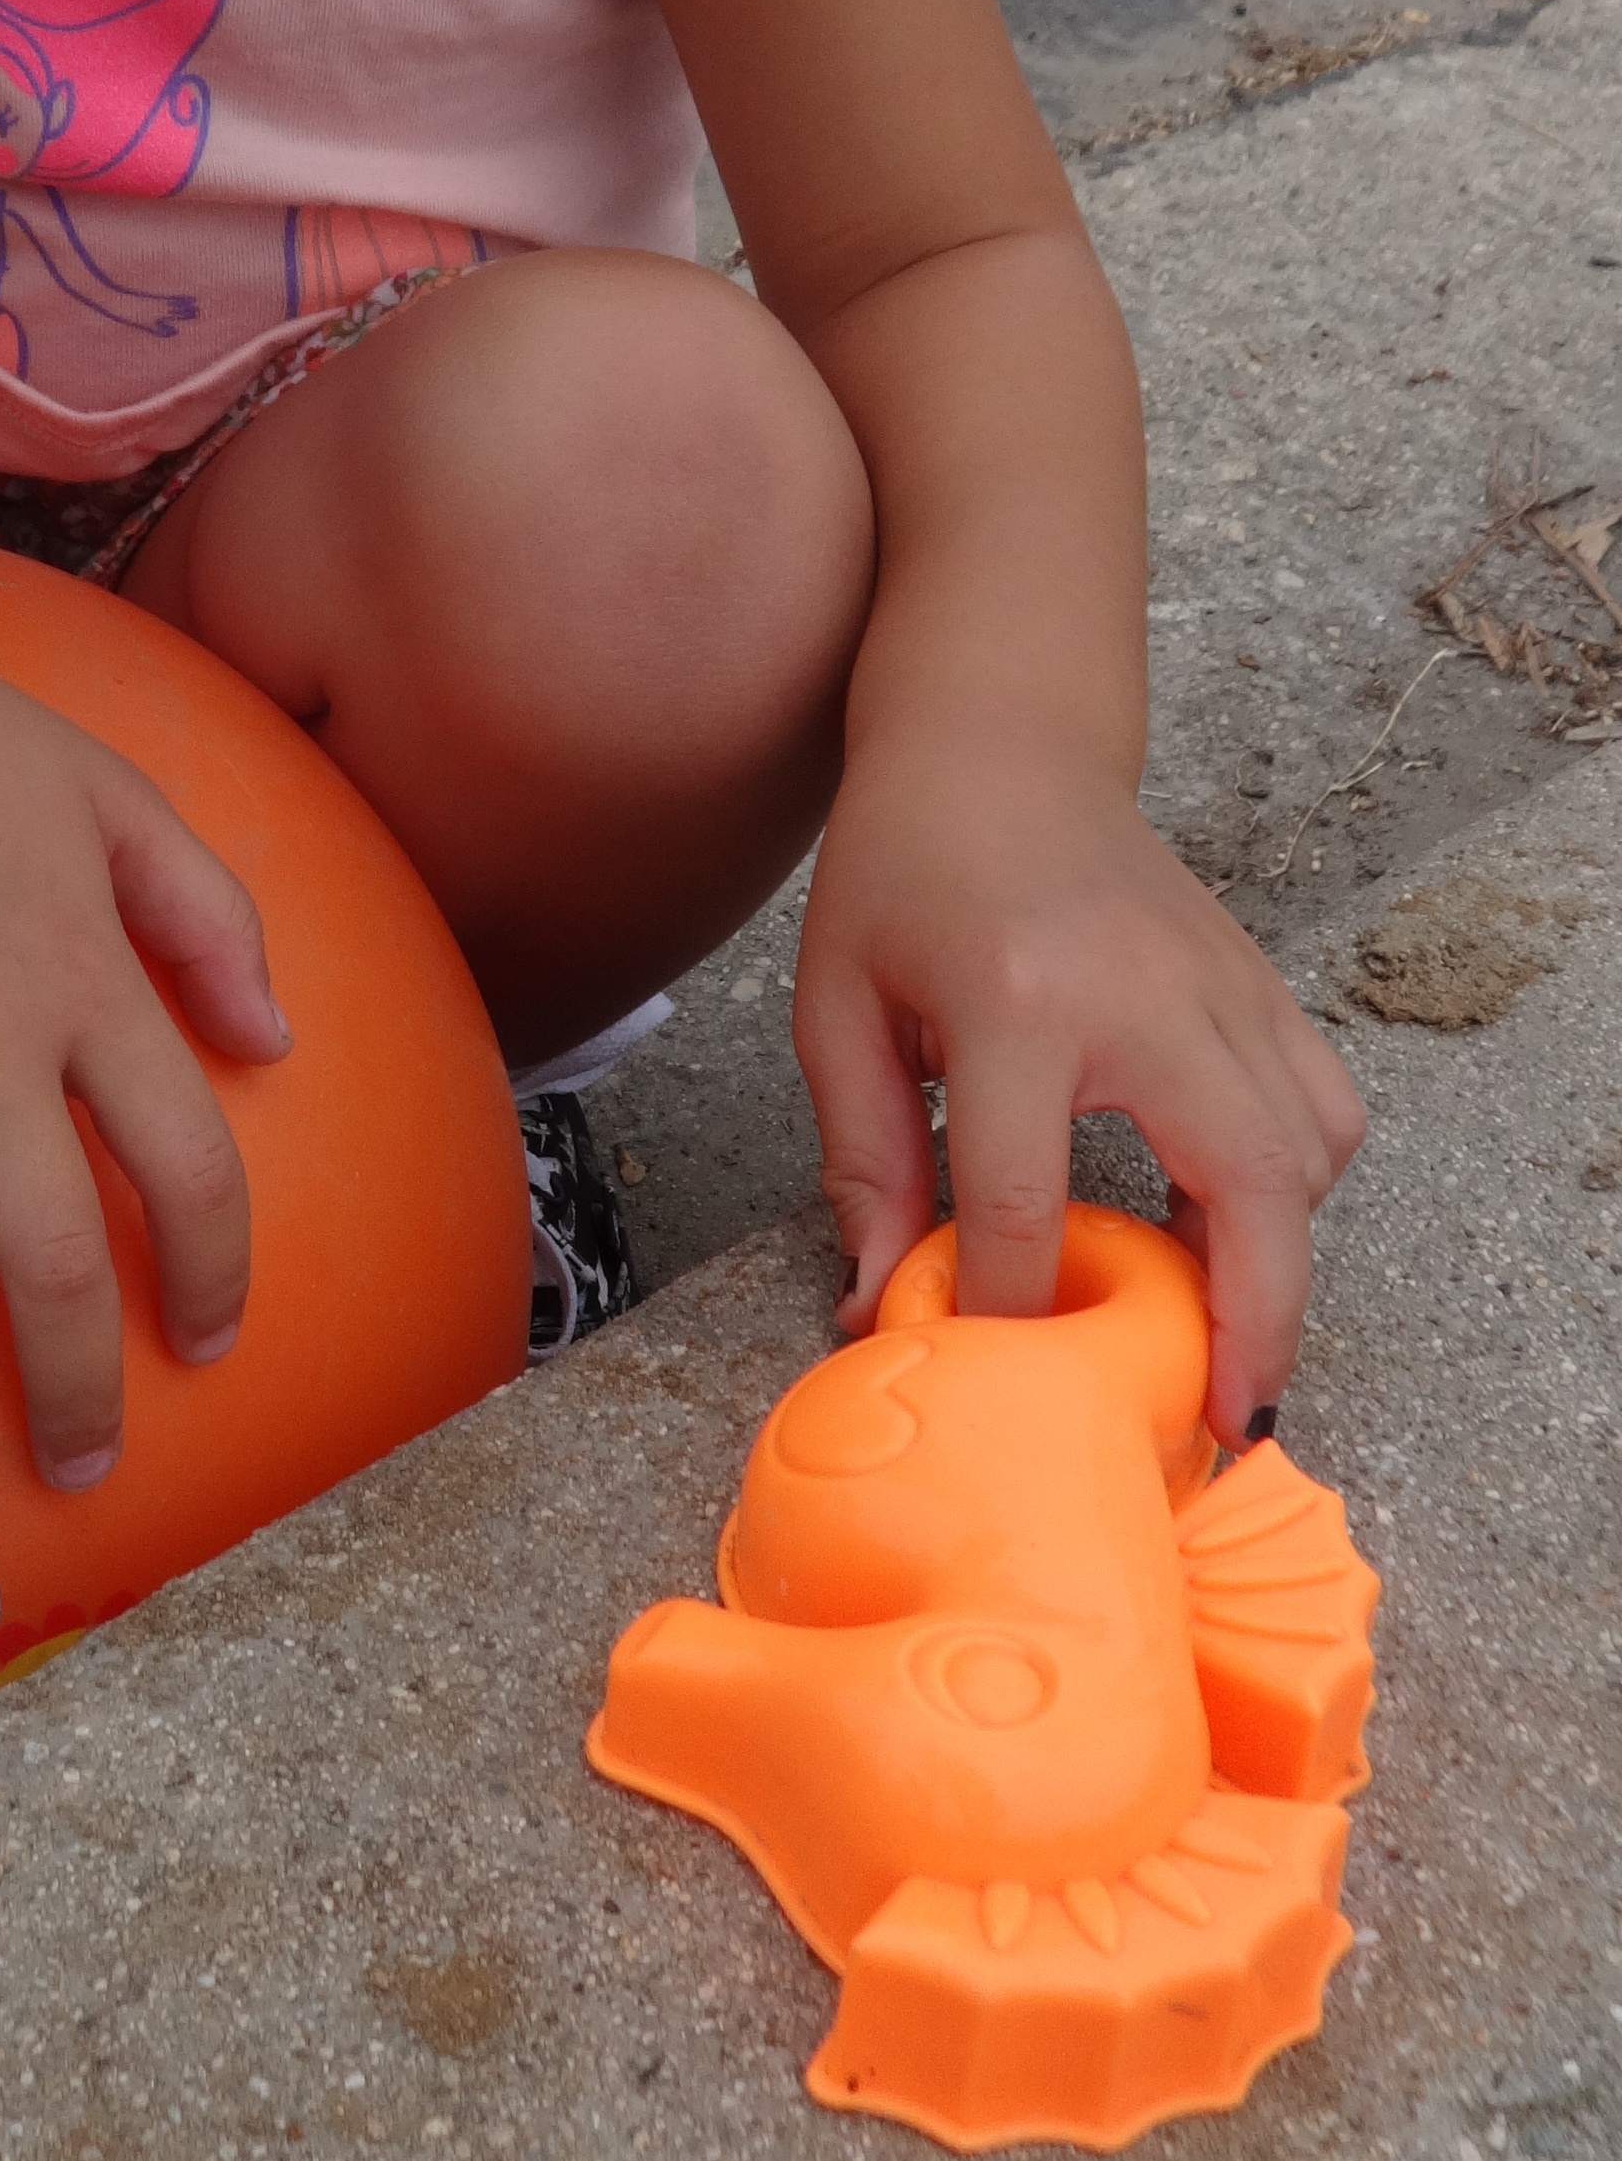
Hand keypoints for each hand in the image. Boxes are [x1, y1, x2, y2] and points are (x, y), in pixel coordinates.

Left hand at [791, 736, 1365, 1446]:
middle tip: (1227, 1419)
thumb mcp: (840, 1006)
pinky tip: (1234, 1223)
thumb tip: (878, 1301)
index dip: (1008, 1310)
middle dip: (1250, 1320)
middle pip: (1244, 1186)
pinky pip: (1319, 1102)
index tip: (1000, 1378)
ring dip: (1283, 1256)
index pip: (1023, 1203)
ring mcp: (1221, 983)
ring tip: (1225, 1332)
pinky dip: (1300, 1182)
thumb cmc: (904, 867)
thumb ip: (864, 1159)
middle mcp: (1145, 995)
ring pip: (1309, 1149)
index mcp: (1020, 1004)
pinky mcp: (1258, 980)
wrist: (996, 741)